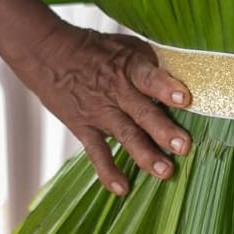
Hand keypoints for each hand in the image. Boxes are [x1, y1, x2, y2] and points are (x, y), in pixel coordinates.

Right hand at [13, 22, 194, 195]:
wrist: (48, 54)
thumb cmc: (95, 49)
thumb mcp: (126, 45)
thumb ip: (153, 63)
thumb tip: (185, 76)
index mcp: (129, 67)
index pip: (148, 77)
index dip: (165, 87)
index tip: (183, 98)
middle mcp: (116, 91)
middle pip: (142, 112)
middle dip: (164, 131)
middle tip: (184, 147)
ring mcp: (100, 112)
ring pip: (126, 136)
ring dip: (145, 155)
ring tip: (165, 172)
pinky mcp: (84, 128)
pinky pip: (97, 153)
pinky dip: (108, 171)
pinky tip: (123, 188)